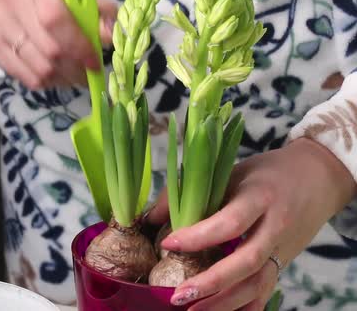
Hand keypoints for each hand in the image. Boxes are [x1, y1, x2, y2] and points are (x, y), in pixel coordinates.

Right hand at [0, 0, 116, 88]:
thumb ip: (95, 9)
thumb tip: (109, 36)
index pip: (56, 21)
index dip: (79, 46)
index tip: (95, 61)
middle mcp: (12, 5)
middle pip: (49, 51)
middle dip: (75, 69)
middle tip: (87, 74)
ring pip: (38, 69)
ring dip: (62, 79)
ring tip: (73, 77)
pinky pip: (24, 77)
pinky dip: (45, 82)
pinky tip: (55, 77)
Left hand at [147, 138, 356, 310]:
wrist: (317, 177)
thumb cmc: (268, 172)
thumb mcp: (231, 171)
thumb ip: (192, 193)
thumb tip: (152, 217)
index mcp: (260, 197)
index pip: (229, 222)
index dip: (198, 236)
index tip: (168, 244)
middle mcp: (275, 227)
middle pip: (245, 262)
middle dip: (211, 282)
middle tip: (178, 294)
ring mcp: (282, 250)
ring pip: (257, 284)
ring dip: (224, 303)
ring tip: (191, 310)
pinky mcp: (284, 264)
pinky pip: (265, 292)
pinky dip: (244, 307)